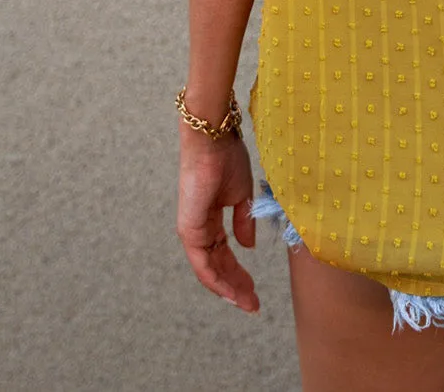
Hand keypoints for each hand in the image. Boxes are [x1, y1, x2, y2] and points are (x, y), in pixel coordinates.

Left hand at [177, 126, 259, 312]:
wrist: (214, 138)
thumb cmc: (228, 157)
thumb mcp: (242, 195)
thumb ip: (244, 222)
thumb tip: (248, 246)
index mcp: (210, 218)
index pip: (224, 253)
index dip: (239, 272)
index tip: (254, 290)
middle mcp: (198, 228)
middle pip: (217, 266)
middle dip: (235, 286)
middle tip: (253, 304)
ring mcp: (192, 230)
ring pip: (209, 270)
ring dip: (228, 288)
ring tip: (247, 302)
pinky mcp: (189, 229)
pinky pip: (202, 263)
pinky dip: (216, 279)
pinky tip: (230, 291)